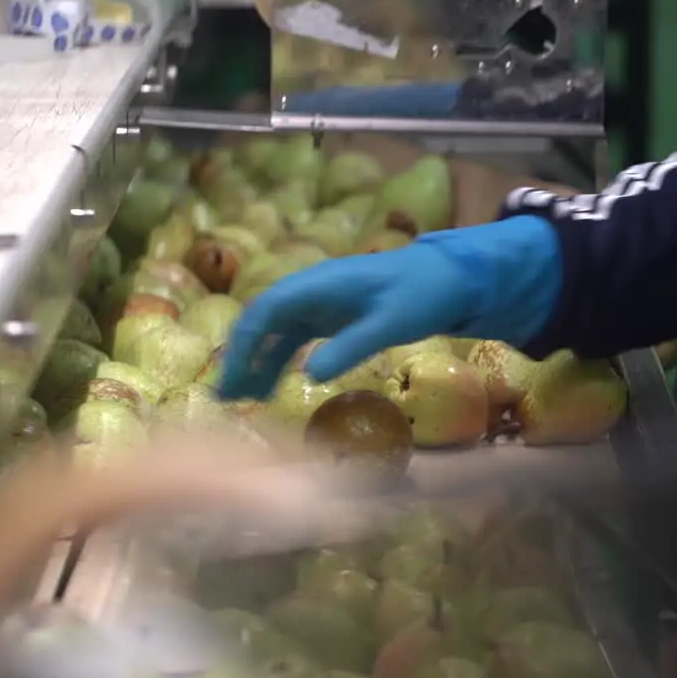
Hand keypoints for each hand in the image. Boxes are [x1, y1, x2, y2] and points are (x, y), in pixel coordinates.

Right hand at [218, 215, 561, 400]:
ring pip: (276, 332)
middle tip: (226, 398)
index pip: (267, 311)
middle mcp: (312, 290)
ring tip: (244, 401)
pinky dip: (279, 360)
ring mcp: (321, 303)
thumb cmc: (422, 294)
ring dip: (257, 363)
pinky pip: (294, 338)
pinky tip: (273, 386)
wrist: (450, 276)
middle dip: (241, 357)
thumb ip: (352, 346)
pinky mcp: (332, 316)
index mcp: (320, 285)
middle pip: (263, 322)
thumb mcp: (391, 323)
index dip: (245, 344)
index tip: (233, 378)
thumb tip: (309, 375)